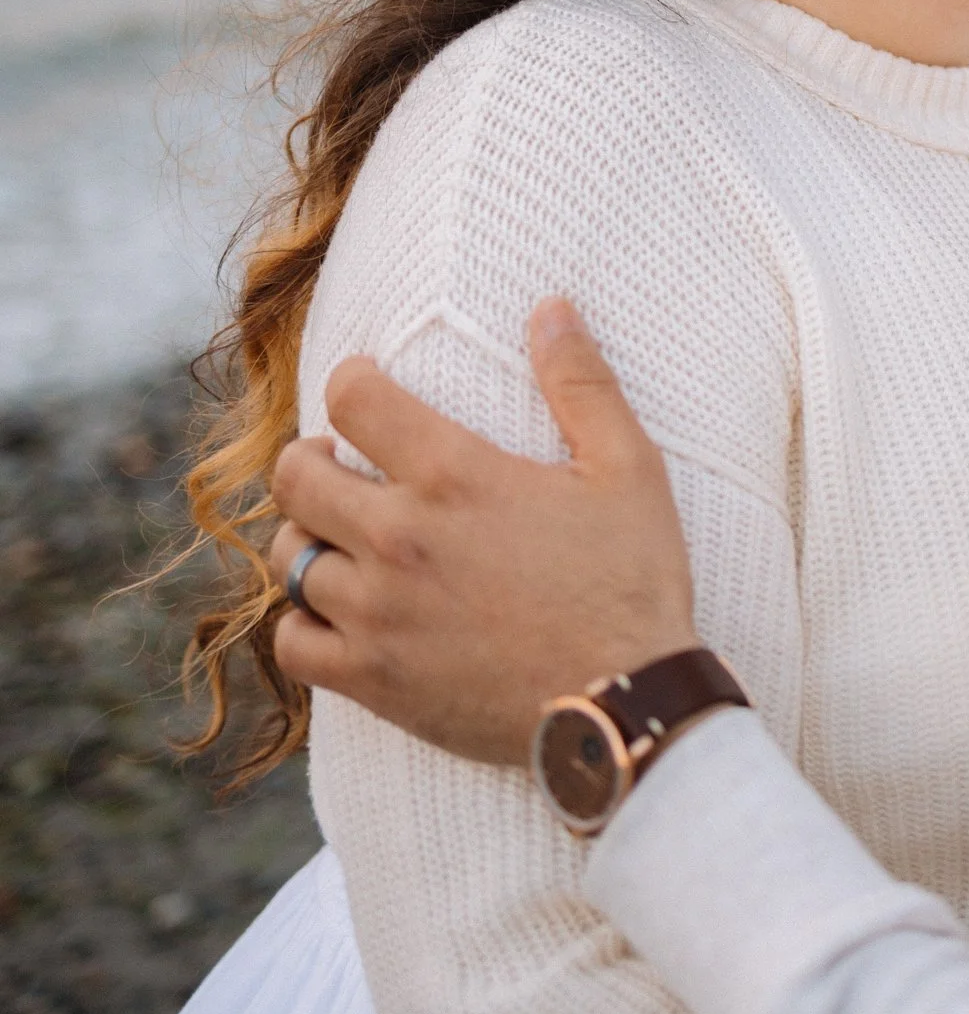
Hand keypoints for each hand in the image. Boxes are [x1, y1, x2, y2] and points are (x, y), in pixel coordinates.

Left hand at [269, 300, 698, 764]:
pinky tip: (338, 614)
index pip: (352, 398)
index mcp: (453, 475)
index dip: (354, 382)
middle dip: (312, 459)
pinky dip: (304, 623)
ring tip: (344, 539)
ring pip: (290, 557)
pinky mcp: (373, 680)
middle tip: (343, 465)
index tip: (368, 390)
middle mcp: (398, 539)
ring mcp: (376, 613)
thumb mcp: (627, 468)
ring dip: (312, 540)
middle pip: (295, 476)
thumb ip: (582, 383)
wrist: (627, 707)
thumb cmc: (633, 584)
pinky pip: (292, 643)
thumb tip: (551, 306)